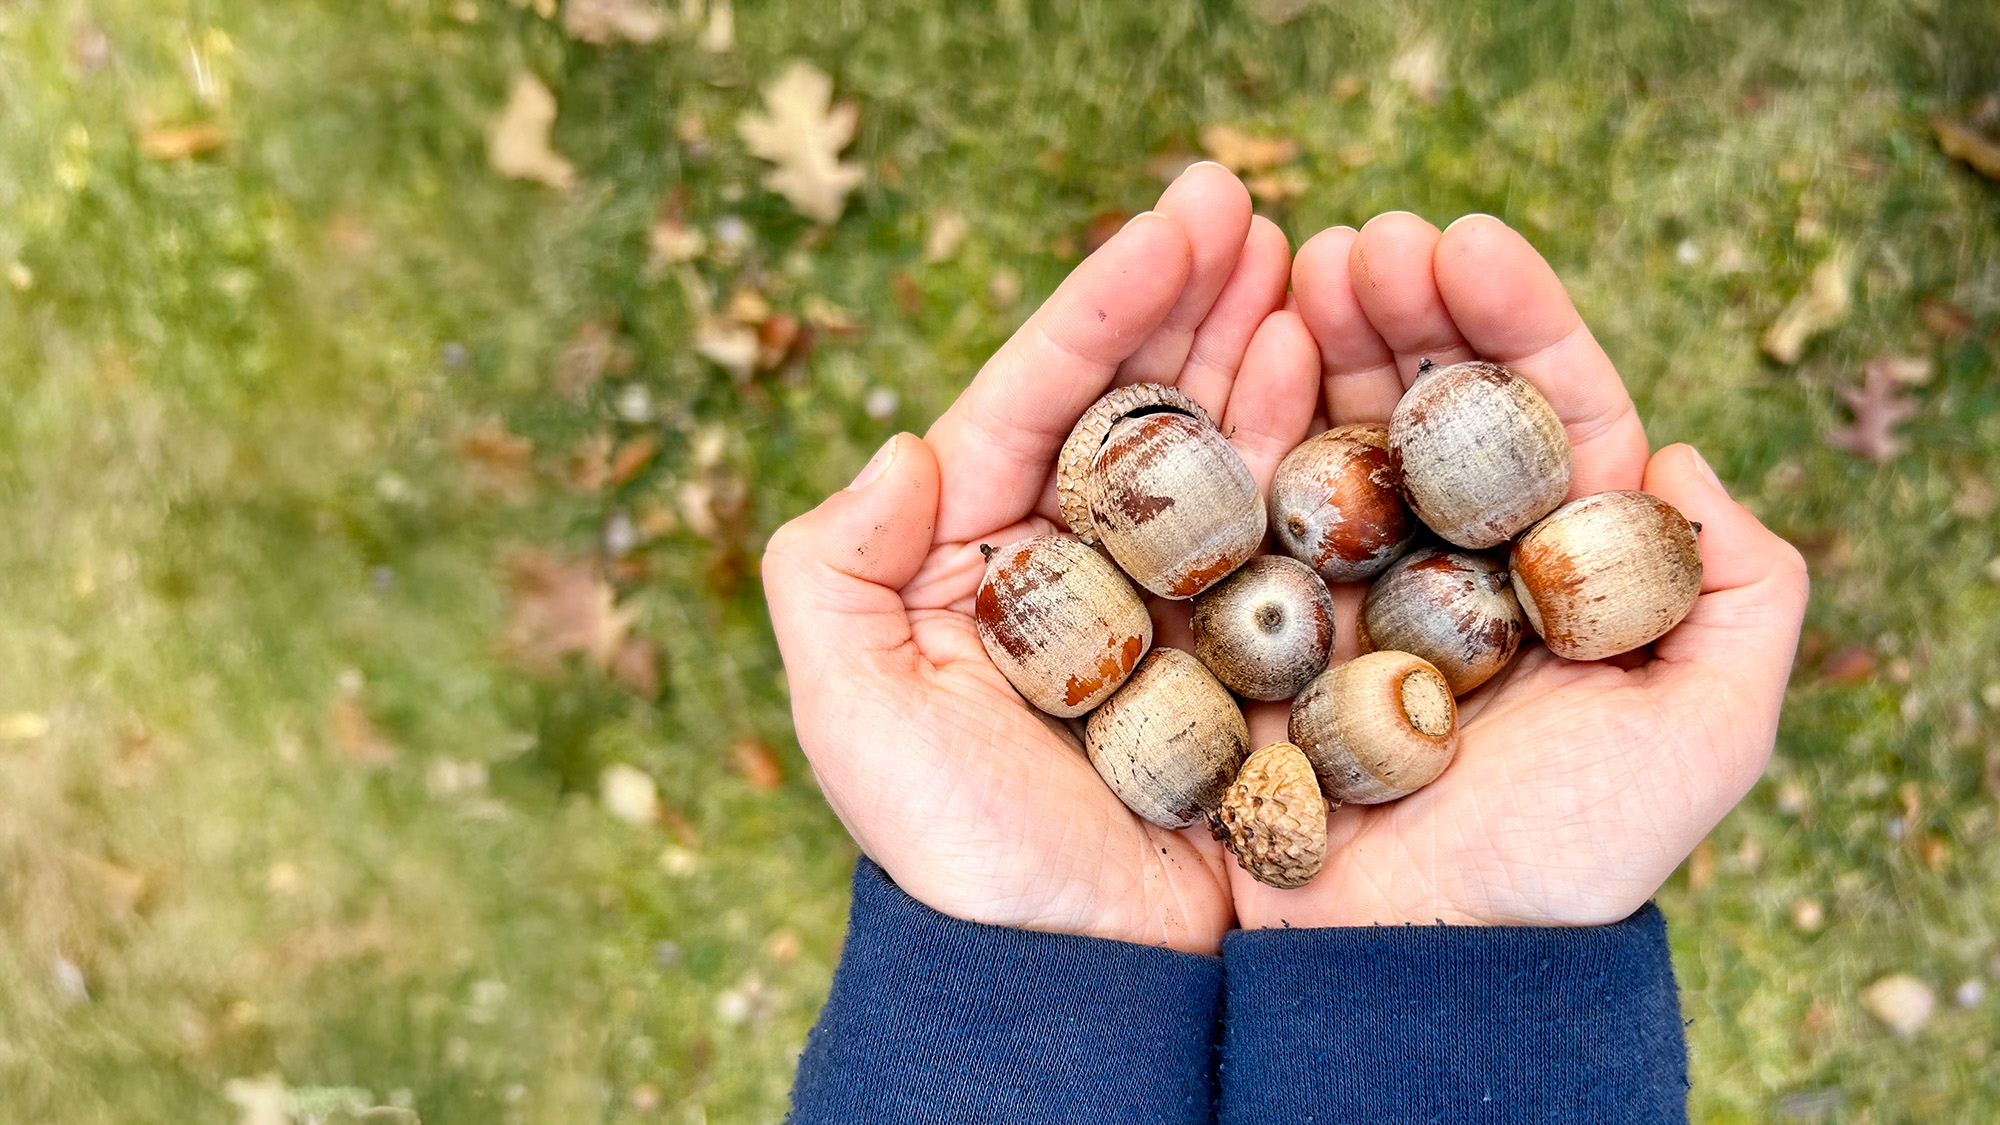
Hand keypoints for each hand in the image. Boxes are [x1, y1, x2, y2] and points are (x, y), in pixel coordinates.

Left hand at [761, 165, 1321, 953]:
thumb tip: (906, 441)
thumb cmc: (955, 856)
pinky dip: (1316, 453)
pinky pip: (1287, 535)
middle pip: (1138, 403)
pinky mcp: (1251, 653)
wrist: (1071, 982)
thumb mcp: (852, 713)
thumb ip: (829, 567)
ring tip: (1312, 263)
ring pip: (1219, 449)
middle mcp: (1078, 563)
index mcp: (979, 553)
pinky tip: (1343, 378)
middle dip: (1193, 300)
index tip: (1178, 219)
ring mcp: (1173, 603)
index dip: (1105, 301)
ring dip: (1262, 352)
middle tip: (1252, 208)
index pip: (1042, 397)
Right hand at [1229, 212, 1810, 928]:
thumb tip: (1677, 455)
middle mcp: (1456, 561)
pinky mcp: (1266, 622)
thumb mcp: (1705, 736)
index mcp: (1559, 566)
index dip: (1512, 317)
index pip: (1546, 411)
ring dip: (1326, 340)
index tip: (1465, 239)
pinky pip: (1258, 509)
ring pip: (1347, 434)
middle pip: (1438, 403)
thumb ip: (1743, 594)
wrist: (1419, 962)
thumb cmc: (1565, 858)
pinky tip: (1244, 361)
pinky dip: (1251, 429)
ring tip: (1301, 267)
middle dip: (1406, 306)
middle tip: (1362, 239)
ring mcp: (1355, 586)